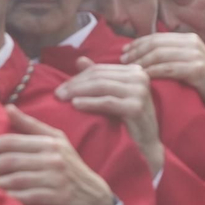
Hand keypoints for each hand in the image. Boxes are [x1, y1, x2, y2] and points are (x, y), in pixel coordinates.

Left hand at [0, 106, 116, 204]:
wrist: (95, 198)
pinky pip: (26, 197)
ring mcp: (54, 178)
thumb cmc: (72, 168)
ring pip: (15, 179)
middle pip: (9, 159)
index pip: (11, 141)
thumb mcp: (58, 142)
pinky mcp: (56, 197)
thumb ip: (32, 126)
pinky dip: (7, 199)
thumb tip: (8, 108)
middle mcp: (52, 158)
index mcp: (49, 142)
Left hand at [56, 58, 164, 177]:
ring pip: (101, 86)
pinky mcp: (136, 107)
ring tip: (62, 98)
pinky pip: (106, 102)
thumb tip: (80, 60)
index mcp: (135, 71)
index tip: (62, 87)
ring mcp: (140, 91)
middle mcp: (140, 77)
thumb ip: (100, 77)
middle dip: (75, 84)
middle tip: (57, 93)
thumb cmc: (129, 121)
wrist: (147, 144)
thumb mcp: (114, 95)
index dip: (78, 77)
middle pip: (99, 76)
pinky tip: (75, 104)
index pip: (100, 69)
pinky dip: (89, 102)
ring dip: (78, 91)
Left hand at [122, 33, 204, 124]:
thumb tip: (145, 51)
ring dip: (142, 62)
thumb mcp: (189, 61)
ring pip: (160, 55)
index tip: (124, 52)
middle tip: (122, 61)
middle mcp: (193, 43)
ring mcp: (196, 55)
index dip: (138, 43)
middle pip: (156, 44)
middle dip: (136, 52)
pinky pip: (168, 68)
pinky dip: (153, 72)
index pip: (157, 37)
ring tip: (130, 70)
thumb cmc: (204, 82)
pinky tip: (143, 78)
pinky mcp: (197, 69)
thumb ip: (172, 54)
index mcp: (189, 38)